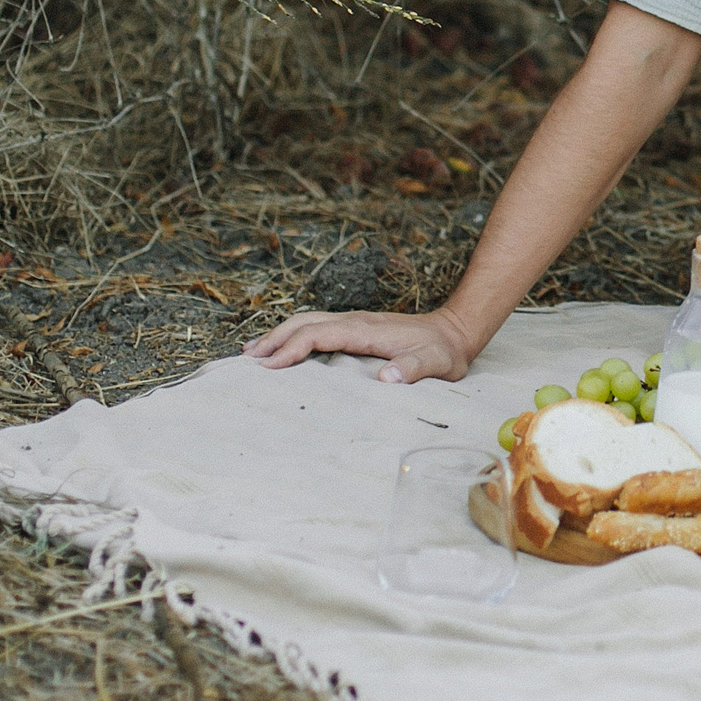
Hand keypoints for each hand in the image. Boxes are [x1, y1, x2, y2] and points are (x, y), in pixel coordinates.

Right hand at [243, 307, 473, 384]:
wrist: (454, 332)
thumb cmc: (443, 351)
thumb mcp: (436, 363)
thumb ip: (413, 369)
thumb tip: (386, 379)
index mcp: (366, 330)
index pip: (319, 334)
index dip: (292, 348)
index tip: (270, 367)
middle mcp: (355, 321)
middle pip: (305, 322)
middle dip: (274, 338)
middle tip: (246, 360)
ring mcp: (354, 323)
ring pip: (308, 322)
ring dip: (279, 334)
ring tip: (251, 353)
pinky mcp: (355, 329)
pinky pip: (317, 328)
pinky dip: (293, 335)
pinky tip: (283, 350)